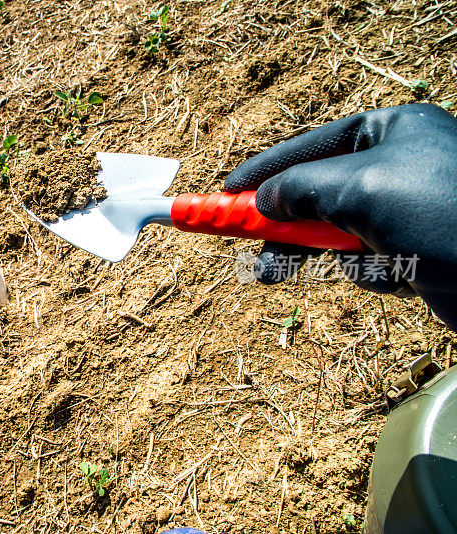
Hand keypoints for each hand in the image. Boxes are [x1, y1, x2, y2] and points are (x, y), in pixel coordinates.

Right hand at [223, 103, 456, 328]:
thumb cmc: (446, 215)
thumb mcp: (360, 189)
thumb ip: (302, 188)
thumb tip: (265, 200)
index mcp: (391, 132)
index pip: (311, 146)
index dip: (265, 170)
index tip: (225, 192)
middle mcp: (398, 166)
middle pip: (317, 194)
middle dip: (286, 226)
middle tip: (246, 250)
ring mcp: (409, 210)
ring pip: (338, 234)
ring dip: (329, 255)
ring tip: (310, 274)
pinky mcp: (418, 251)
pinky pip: (367, 262)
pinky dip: (370, 272)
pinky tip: (400, 276)